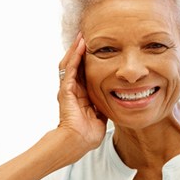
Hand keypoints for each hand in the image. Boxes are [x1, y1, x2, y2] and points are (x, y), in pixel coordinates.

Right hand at [57, 32, 106, 160]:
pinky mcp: (66, 91)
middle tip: (87, 37)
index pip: (84, 73)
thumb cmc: (87, 134)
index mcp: (81, 96)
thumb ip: (103, 107)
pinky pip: (70, 70)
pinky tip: (80, 47)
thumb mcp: (100, 116)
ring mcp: (68, 90)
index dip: (88, 62)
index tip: (96, 50)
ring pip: (70, 64)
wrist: (78, 142)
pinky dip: (74, 58)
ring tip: (82, 36)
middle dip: (81, 51)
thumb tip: (114, 101)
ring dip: (76, 50)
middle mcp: (73, 90)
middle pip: (76, 65)